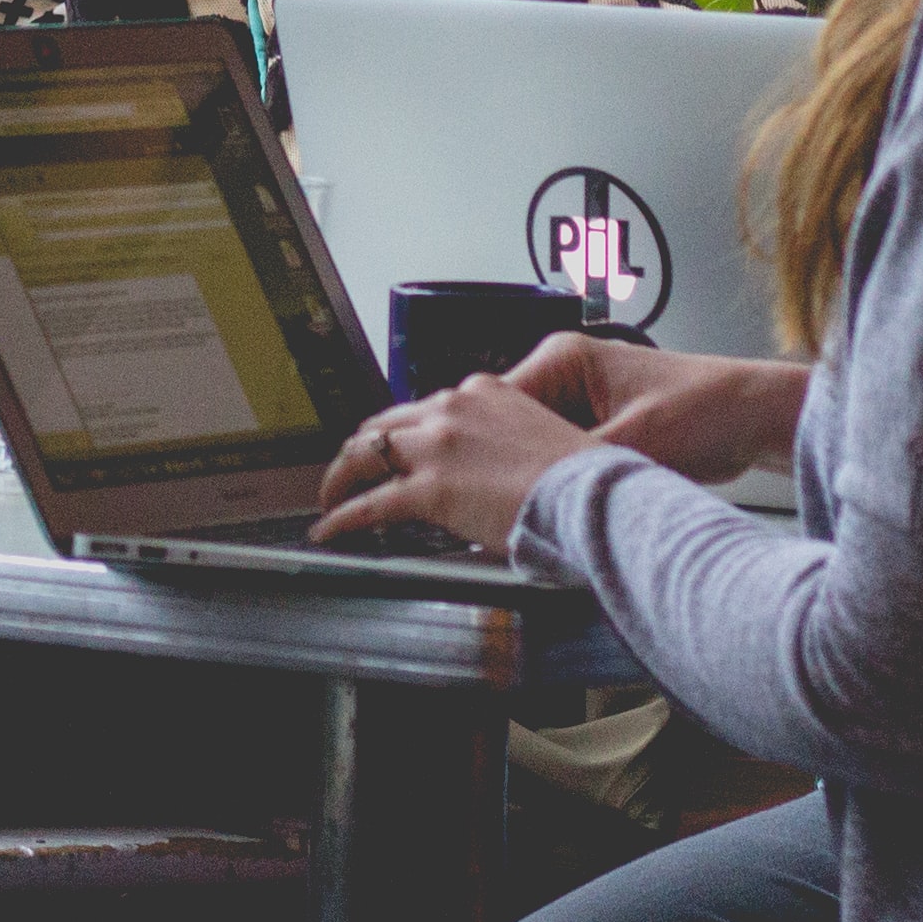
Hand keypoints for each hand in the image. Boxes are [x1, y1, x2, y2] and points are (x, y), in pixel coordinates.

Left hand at [313, 370, 594, 558]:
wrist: (592, 497)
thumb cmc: (582, 478)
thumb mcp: (540, 436)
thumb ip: (503, 442)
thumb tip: (488, 471)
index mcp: (483, 392)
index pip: (425, 408)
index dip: (403, 433)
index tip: (396, 449)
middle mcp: (452, 408)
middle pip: (384, 424)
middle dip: (362, 449)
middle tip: (349, 472)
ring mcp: (436, 446)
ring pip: (366, 454)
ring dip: (341, 477)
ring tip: (331, 497)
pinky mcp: (428, 488)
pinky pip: (369, 504)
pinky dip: (342, 517)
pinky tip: (330, 529)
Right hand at [503, 335, 809, 487]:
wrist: (756, 418)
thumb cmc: (707, 408)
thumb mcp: (632, 443)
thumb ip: (573, 466)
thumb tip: (529, 493)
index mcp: (563, 358)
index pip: (496, 405)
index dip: (488, 449)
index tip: (482, 486)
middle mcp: (566, 375)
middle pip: (511, 429)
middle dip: (515, 466)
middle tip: (516, 502)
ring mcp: (582, 403)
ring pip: (536, 449)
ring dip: (544, 476)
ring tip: (550, 502)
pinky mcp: (599, 429)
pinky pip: (563, 458)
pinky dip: (565, 480)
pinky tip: (571, 502)